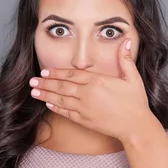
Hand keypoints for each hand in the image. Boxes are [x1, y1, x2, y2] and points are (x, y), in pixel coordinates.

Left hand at [29, 38, 153, 141]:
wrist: (136, 126)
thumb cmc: (136, 102)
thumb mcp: (133, 78)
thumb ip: (125, 59)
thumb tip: (127, 41)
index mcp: (97, 81)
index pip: (72, 74)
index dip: (57, 73)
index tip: (45, 71)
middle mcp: (87, 94)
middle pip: (61, 86)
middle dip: (45, 83)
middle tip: (32, 81)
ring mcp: (84, 108)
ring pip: (60, 100)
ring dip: (45, 95)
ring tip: (33, 92)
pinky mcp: (84, 121)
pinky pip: (66, 113)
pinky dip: (55, 108)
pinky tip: (47, 104)